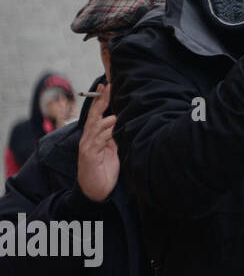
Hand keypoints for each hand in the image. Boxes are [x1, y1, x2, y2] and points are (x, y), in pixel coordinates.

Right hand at [77, 81, 118, 201]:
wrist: (95, 191)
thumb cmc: (105, 170)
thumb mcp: (113, 150)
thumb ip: (116, 136)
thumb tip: (124, 121)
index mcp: (94, 136)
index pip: (97, 113)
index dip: (100, 99)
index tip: (105, 85)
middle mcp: (88, 138)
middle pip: (94, 115)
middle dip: (101, 100)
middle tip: (107, 86)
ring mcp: (87, 146)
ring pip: (97, 126)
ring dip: (107, 116)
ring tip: (117, 109)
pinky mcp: (90, 155)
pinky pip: (98, 140)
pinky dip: (106, 132)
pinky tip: (114, 126)